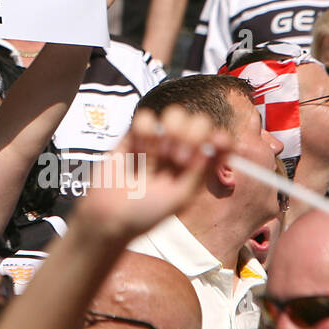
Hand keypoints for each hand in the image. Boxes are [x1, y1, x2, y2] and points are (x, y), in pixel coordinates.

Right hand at [74, 105, 231, 242]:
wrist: (110, 213)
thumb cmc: (146, 213)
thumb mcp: (181, 197)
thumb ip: (200, 170)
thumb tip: (219, 143)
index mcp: (197, 167)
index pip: (217, 141)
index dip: (219, 138)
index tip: (217, 141)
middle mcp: (180, 151)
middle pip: (197, 122)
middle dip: (190, 137)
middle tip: (177, 159)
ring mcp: (158, 141)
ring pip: (173, 115)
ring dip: (164, 137)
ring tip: (154, 158)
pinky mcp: (134, 134)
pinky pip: (146, 117)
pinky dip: (143, 132)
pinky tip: (136, 151)